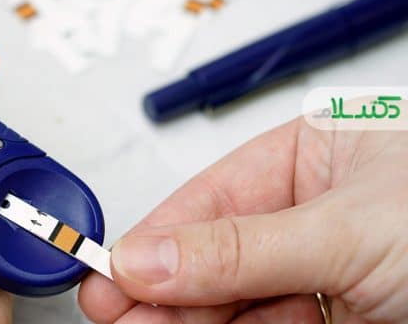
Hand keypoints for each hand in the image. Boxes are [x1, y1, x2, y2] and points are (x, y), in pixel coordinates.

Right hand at [79, 117, 407, 322]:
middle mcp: (311, 211)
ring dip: (183, 317)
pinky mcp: (335, 320)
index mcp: (313, 156)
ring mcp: (322, 272)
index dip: (157, 234)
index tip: (112, 270)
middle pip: (214, 251)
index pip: (212, 195)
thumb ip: (242, 247)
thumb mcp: (351, 229)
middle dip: (161, 283)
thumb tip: (152, 255)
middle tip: (114, 311)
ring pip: (233, 300)